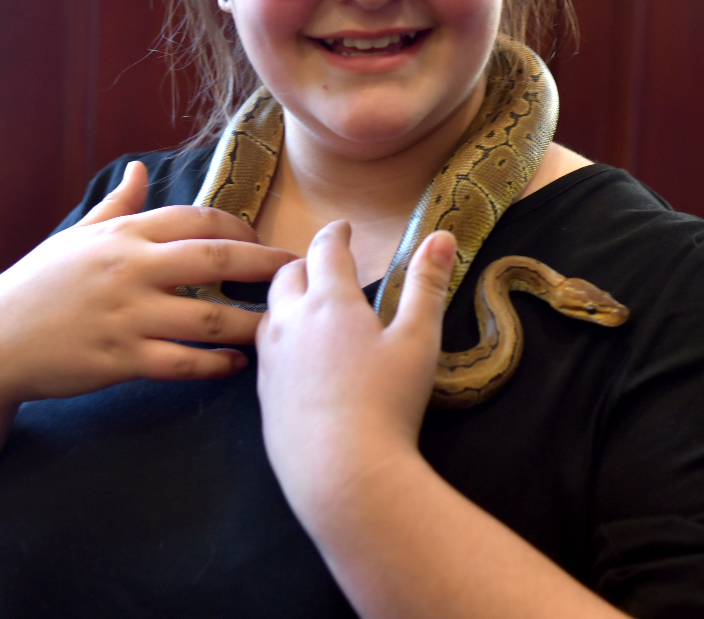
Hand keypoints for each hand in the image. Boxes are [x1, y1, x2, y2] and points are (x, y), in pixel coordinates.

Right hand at [0, 161, 298, 410]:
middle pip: (217, 258)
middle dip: (267, 265)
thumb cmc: (34, 288)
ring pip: (210, 316)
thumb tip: (140, 170)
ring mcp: (127, 315)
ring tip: (282, 327)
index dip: (239, 227)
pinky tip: (238, 365)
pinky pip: (184, 362)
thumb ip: (116, 207)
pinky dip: (217, 364)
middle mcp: (130, 268)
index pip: (197, 219)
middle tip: (301, 274)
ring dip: (254, 322)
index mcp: (123, 234)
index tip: (262, 240)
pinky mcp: (120, 359)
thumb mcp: (74, 239)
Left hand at [255, 222, 455, 526]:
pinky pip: (266, 352)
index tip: (344, 229)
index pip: (326, 250)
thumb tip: (440, 235)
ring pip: (270, 312)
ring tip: (309, 307)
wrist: (342, 474)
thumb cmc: (388, 402)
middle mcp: (291, 322)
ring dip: (288, 300)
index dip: (336, 234)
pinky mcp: (263, 396)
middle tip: (327, 267)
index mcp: (330, 301)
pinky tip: (299, 358)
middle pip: (288, 275)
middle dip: (307, 263)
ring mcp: (271, 360)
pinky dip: (281, 338)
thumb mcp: (419, 340)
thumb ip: (427, 285)